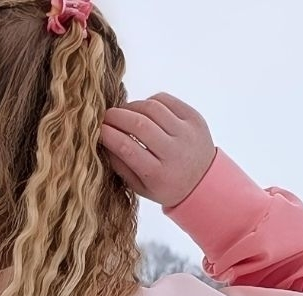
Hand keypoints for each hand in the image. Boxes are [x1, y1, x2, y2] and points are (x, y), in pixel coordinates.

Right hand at [99, 92, 216, 209]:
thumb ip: (121, 167)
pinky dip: (149, 101)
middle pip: (139, 124)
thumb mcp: (141, 188)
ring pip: (152, 108)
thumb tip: (103, 143)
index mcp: (158, 174)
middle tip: (105, 116)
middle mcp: (174, 151)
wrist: (205, 182)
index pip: (128, 148)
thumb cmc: (167, 186)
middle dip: (117, 116)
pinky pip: (167, 101)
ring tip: (123, 113)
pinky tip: (143, 110)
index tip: (97, 130)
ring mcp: (186, 132)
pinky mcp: (194, 118)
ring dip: (131, 106)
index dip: (109, 135)